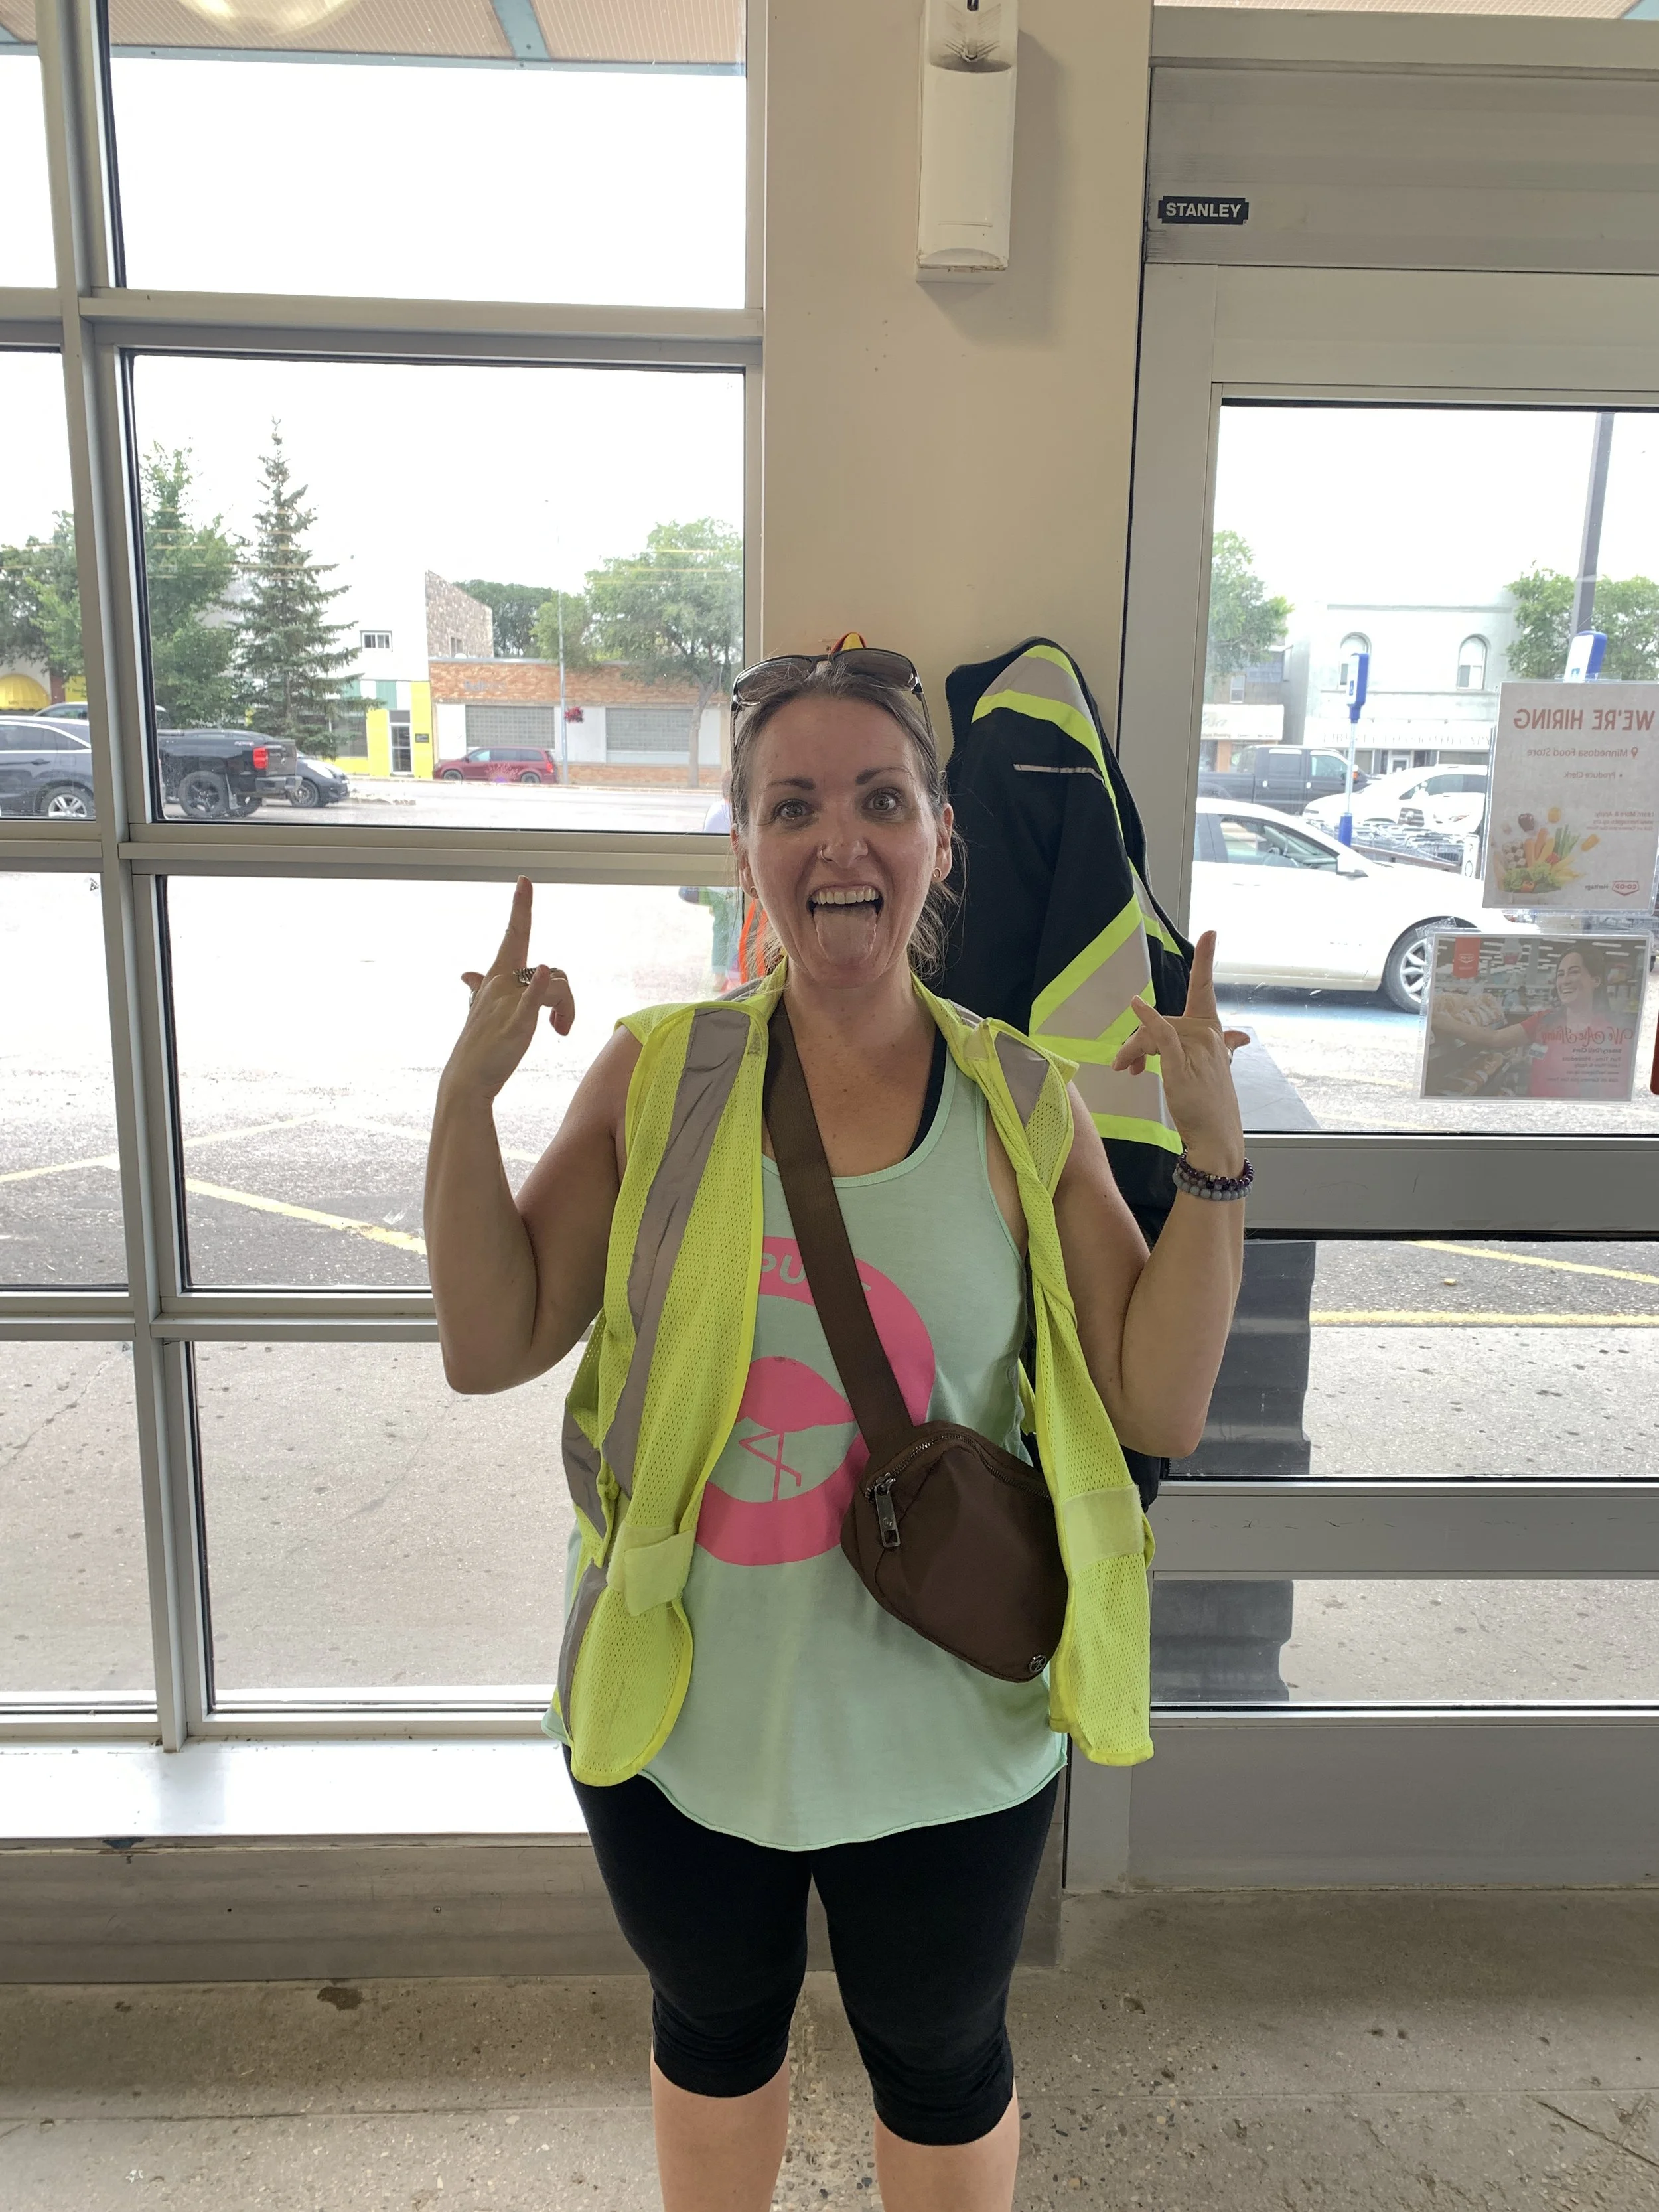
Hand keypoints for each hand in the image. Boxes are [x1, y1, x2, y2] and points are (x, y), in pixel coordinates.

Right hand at [444, 878, 575, 1102]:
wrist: (466, 1081)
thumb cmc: (479, 1047)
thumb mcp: (480, 1011)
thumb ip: (479, 989)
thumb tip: (466, 973)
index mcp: (496, 978)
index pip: (514, 934)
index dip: (521, 907)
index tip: (525, 880)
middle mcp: (501, 983)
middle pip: (554, 972)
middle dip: (567, 999)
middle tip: (562, 1028)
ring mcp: (507, 1002)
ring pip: (559, 985)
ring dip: (569, 1009)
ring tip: (560, 1032)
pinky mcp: (515, 1023)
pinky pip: (532, 997)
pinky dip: (540, 985)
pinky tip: (543, 974)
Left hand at [1111, 932, 1247, 1175]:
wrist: (1215, 1136)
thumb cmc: (1210, 1104)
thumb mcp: (1215, 1069)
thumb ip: (1223, 1048)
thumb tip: (1241, 1037)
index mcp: (1213, 1033)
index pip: (1206, 990)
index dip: (1206, 960)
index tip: (1210, 933)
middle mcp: (1207, 1036)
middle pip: (1159, 1022)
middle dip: (1135, 1043)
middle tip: (1123, 1068)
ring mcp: (1196, 1049)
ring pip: (1151, 1034)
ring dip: (1131, 1051)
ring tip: (1126, 1072)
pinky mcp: (1181, 1065)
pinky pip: (1160, 1034)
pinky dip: (1147, 1020)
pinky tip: (1136, 1005)